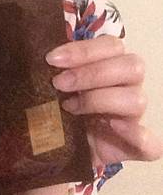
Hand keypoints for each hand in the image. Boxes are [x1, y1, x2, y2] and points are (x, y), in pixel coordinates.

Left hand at [46, 35, 162, 166]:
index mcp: (112, 63)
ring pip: (137, 99)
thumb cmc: (59, 104)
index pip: (112, 45)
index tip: (51, 59)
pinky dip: (137, 135)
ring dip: (99, 100)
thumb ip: (56, 68)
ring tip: (69, 107)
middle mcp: (128, 86)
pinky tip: (114, 127)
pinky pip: (151, 144)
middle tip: (58, 83)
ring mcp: (134, 117)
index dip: (83, 50)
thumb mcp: (55, 83)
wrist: (60, 144)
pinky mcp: (135, 148)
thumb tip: (43, 57)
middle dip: (91, 73)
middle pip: (131, 66)